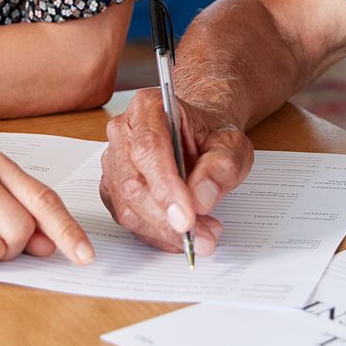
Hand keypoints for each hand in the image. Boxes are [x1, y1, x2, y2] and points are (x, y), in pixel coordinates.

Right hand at [100, 88, 253, 254]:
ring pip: (128, 206)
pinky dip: (155, 234)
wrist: (200, 136)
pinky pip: (127, 218)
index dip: (166, 187)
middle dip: (168, 219)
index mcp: (148, 107)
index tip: (187, 218)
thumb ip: (221, 167)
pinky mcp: (113, 188)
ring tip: (201, 236)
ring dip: (164, 231)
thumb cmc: (211, 135)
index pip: (149, 149)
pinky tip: (180, 235)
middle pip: (134, 183)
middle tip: (202, 238)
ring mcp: (114, 161)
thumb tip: (201, 198)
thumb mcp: (232, 145)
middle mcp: (123, 132)